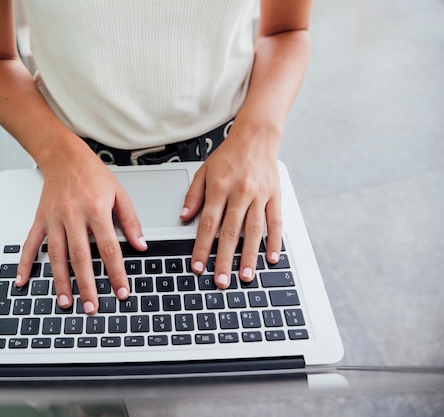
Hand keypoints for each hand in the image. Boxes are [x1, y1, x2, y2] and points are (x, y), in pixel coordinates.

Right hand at [16, 149, 146, 313]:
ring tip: (66, 302)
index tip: (121, 292)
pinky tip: (23, 281)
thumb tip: (140, 245)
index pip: (109, 248)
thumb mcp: (120, 193)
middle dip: (87, 285)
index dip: (116, 273)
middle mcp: (73, 216)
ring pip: (57, 255)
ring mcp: (54, 219)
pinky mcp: (40, 219)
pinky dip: (25, 264)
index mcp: (96, 210)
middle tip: (92, 307)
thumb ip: (130, 221)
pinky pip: (31, 244)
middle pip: (81, 257)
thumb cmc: (92, 173)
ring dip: (60, 282)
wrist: (63, 155)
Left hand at [180, 127, 282, 287]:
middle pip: (230, 232)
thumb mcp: (203, 171)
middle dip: (224, 259)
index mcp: (219, 187)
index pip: (208, 224)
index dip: (202, 247)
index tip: (198, 266)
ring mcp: (260, 195)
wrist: (256, 135)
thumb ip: (193, 195)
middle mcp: (240, 192)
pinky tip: (271, 258)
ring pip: (254, 231)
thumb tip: (183, 217)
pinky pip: (275, 222)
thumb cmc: (228, 155)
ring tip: (245, 276)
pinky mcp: (275, 196)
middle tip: (221, 281)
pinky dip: (274, 241)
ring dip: (249, 256)